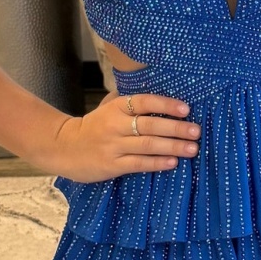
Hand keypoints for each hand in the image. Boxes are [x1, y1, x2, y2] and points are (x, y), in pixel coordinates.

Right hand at [49, 90, 200, 182]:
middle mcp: (115, 125)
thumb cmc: (93, 127)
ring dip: (172, 147)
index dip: (165, 104)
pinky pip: (139, 163)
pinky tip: (173, 162)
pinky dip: (157, 163)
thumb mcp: (107, 108)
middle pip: (150, 125)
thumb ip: (129, 101)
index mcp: (116, 107)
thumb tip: (160, 94)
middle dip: (176, 128)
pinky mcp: (112, 165)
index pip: (143, 101)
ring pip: (147, 145)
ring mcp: (113, 146)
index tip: (186, 109)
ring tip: (192, 148)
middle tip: (196, 131)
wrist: (64, 147)